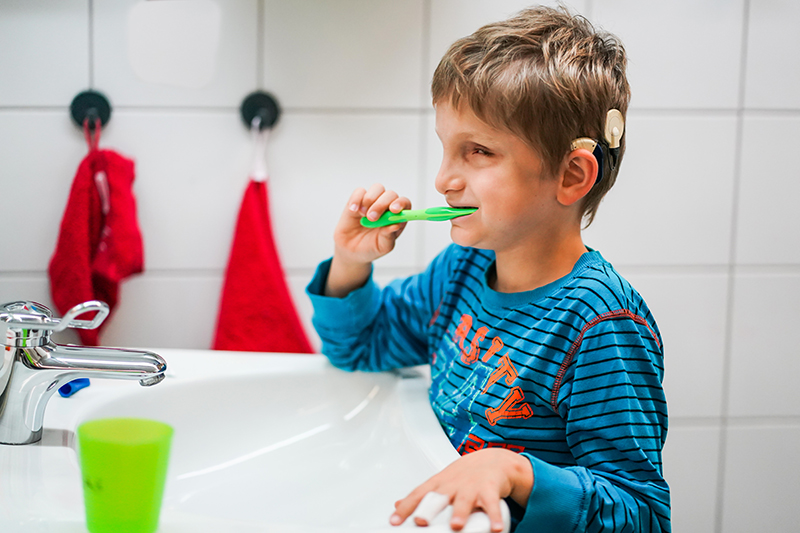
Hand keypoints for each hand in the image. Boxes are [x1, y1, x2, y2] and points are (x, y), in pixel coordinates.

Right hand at [325, 184, 410, 296]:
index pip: (404, 204)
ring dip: (370, 200)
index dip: (401, 204)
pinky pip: (359, 192)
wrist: (351, 251)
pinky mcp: (358, 200)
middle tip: (373, 218)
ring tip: (363, 216)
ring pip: (377, 188)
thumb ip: (389, 236)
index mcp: (396, 217)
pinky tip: (353, 211)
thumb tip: (396, 225)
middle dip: (382, 204)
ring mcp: (372, 202)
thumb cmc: (371, 248)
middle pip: (391, 194)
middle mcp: (386, 207)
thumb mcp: (382, 247)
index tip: (394, 210)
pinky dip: (356, 200)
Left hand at [389, 448, 532, 531]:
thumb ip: (421, 495)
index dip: (406, 508)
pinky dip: (494, 515)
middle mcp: (453, 484)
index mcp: (438, 483)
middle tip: (420, 520)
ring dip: (460, 512)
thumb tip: (397, 504)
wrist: (493, 460)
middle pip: (439, 497)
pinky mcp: (490, 489)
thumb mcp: (440, 482)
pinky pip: (492, 503)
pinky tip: (495, 527)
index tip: (394, 521)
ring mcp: (471, 486)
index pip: (418, 495)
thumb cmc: (464, 475)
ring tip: (456, 526)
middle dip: (429, 509)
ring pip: (464, 500)